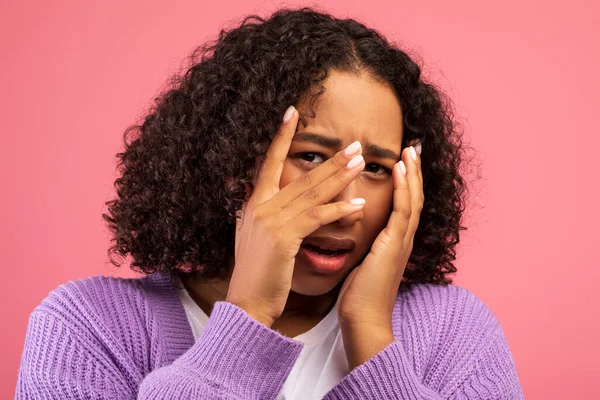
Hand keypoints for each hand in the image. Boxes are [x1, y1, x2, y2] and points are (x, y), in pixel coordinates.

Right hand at [226, 105, 366, 327]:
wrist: (247, 302)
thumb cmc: (257, 272)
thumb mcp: (254, 235)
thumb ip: (263, 212)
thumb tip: (269, 193)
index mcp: (253, 202)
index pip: (268, 162)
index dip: (280, 136)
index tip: (292, 112)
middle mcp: (260, 206)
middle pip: (302, 176)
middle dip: (331, 159)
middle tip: (355, 144)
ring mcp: (271, 220)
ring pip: (313, 192)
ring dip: (340, 176)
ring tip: (361, 163)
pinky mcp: (284, 237)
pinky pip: (317, 217)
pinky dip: (339, 209)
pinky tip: (359, 203)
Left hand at [336, 142, 423, 368]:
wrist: (363, 321)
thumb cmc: (358, 296)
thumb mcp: (361, 263)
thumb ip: (363, 246)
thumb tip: (349, 232)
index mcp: (394, 242)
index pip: (404, 205)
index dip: (405, 182)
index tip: (402, 160)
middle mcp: (402, 239)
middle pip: (414, 197)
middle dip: (413, 171)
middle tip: (413, 146)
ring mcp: (401, 242)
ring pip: (413, 199)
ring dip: (412, 173)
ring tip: (410, 149)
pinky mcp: (394, 245)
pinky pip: (403, 210)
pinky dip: (404, 188)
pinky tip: (399, 169)